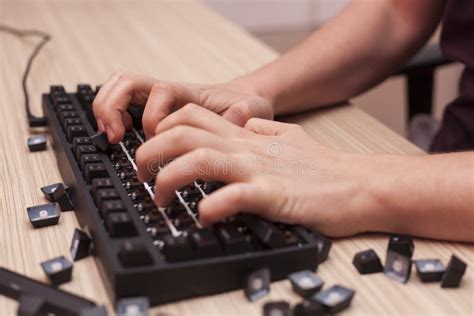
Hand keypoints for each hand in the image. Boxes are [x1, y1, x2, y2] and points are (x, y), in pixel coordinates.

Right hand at [92, 72, 272, 142]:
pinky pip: (123, 101)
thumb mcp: (253, 110)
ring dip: (106, 109)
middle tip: (114, 137)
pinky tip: (120, 135)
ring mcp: (158, 99)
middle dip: (112, 108)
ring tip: (111, 136)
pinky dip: (111, 114)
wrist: (242, 100)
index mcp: (190, 94)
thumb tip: (229, 124)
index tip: (154, 138)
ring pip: (119, 88)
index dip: (152, 116)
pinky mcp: (154, 108)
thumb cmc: (245, 105)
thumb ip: (244, 115)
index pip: (160, 92)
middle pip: (126, 82)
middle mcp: (169, 93)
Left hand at [135, 104, 379, 236]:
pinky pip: (235, 195)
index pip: (192, 116)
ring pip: (200, 159)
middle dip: (151, 152)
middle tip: (142, 176)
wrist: (358, 185)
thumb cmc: (324, 168)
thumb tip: (241, 124)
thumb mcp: (289, 137)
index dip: (162, 129)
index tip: (153, 151)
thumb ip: (262, 129)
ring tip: (160, 198)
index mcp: (247, 137)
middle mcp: (247, 148)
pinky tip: (204, 215)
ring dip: (169, 178)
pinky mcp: (274, 195)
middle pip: (184, 134)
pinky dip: (212, 205)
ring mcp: (259, 170)